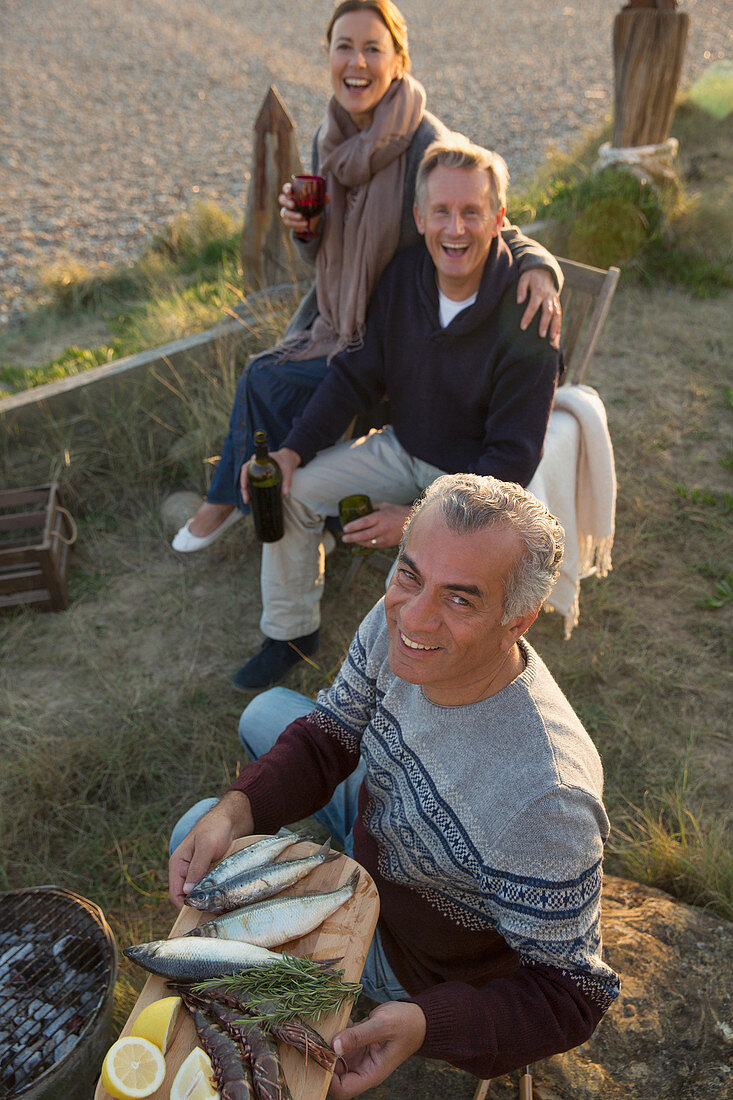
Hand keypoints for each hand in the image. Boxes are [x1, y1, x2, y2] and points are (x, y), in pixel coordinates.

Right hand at [168, 791, 253, 908]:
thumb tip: (187, 892)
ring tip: (221, 906)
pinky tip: (225, 897)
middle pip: (187, 896)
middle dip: (198, 904)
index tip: (201, 911)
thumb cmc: (215, 828)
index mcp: (178, 864)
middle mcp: (185, 870)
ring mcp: (197, 872)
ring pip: (198, 893)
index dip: (185, 905)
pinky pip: (208, 888)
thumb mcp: (206, 846)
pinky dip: (215, 893)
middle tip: (215, 911)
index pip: (175, 894)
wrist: (231, 819)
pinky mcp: (209, 872)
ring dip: (207, 900)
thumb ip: (197, 868)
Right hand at [240, 447, 300, 503]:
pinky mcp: (258, 474)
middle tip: (246, 499)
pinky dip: (249, 489)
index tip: (244, 486)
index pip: (246, 467)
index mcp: (258, 459)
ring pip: (246, 479)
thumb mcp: (287, 471)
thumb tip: (285, 493)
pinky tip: (250, 497)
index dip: (243, 477)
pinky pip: (251, 481)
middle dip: (244, 488)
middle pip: (244, 475)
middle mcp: (254, 463)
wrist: (288, 459)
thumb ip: (287, 481)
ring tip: (247, 500)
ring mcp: (255, 469)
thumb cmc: (286, 462)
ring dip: (245, 490)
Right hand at [278, 181, 329, 238]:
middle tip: (293, 205)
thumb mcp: (317, 202)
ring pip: (285, 213)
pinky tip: (304, 225)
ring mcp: (287, 212)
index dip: (286, 189)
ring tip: (302, 218)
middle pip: (282, 199)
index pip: (286, 188)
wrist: (310, 220)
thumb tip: (328, 196)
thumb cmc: (311, 206)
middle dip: (286, 202)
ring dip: (293, 216)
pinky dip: (296, 225)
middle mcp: (287, 202)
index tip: (290, 191)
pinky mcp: (288, 221)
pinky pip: (289, 223)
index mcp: (293, 193)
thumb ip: (322, 198)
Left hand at [329, 1002, 425, 1098]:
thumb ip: (359, 1036)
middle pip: (335, 1074)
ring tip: (331, 1025)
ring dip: (330, 1042)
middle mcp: (363, 1068)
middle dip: (326, 1057)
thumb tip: (334, 1046)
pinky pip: (341, 1041)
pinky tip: (343, 1018)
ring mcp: (360, 1056)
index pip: (343, 1089)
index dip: (329, 1078)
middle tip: (321, 1036)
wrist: (417, 1017)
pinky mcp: (358, 1043)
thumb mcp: (383, 1026)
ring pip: (335, 1056)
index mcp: (371, 1073)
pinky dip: (338, 1031)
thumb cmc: (406, 1024)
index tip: (324, 1055)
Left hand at [341, 501, 409, 550]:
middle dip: (352, 537)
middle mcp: (382, 528)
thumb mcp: (386, 505)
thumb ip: (374, 508)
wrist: (415, 522)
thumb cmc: (400, 512)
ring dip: (358, 542)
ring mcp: (386, 537)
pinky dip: (367, 545)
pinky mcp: (389, 543)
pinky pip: (375, 546)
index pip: (363, 523)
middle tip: (344, 538)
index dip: (353, 526)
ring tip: (351, 540)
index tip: (345, 528)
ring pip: (368, 542)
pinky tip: (362, 543)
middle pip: (363, 535)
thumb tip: (363, 508)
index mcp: (381, 517)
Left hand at [517, 268, 561, 347]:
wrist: (545, 270)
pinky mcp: (557, 302)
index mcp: (539, 291)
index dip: (528, 316)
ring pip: (556, 314)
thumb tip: (519, 301)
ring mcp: (554, 300)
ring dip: (554, 326)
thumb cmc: (531, 276)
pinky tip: (556, 335)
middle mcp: (548, 296)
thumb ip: (521, 289)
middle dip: (544, 324)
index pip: (533, 306)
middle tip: (541, 335)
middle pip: (547, 311)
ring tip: (551, 338)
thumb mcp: (524, 278)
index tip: (523, 327)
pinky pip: (559, 314)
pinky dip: (558, 325)